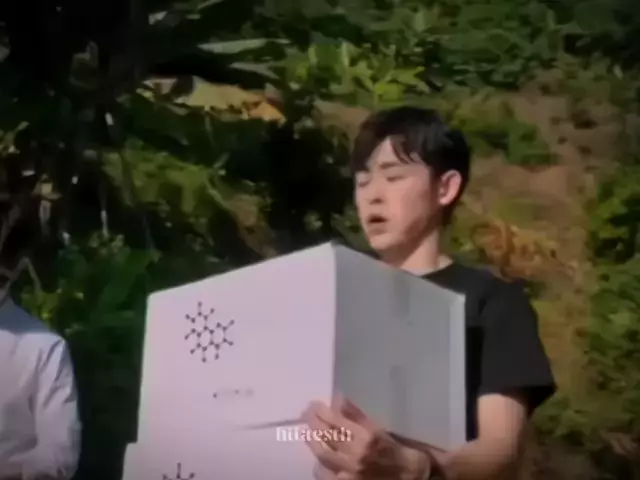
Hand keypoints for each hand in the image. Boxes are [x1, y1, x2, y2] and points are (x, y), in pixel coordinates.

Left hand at [302, 395, 429, 479]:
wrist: (409, 475)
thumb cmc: (394, 448)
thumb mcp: (379, 427)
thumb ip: (358, 414)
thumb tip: (339, 399)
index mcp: (367, 436)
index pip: (336, 421)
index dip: (321, 412)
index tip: (314, 405)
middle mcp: (357, 453)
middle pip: (326, 436)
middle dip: (313, 423)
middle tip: (306, 414)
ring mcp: (351, 471)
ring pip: (324, 455)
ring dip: (312, 441)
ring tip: (307, 432)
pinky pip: (328, 475)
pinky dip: (320, 466)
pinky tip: (317, 458)